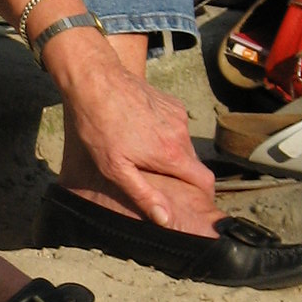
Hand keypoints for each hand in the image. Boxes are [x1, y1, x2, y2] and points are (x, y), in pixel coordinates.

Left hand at [50, 35, 216, 227]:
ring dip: (171, 154)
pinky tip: (141, 133)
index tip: (196, 204)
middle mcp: (182, 133)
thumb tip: (166, 219)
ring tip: (144, 156)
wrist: (96, 82)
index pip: (205, 181)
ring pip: (183, 144)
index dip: (204, 196)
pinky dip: (165, 134)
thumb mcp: (115, 168)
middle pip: (193, 164)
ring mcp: (178, 115)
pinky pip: (175, 126)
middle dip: (182, 176)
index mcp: (172, 154)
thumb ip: (144, 195)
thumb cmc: (100, 127)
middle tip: (160, 182)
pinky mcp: (171, 102)